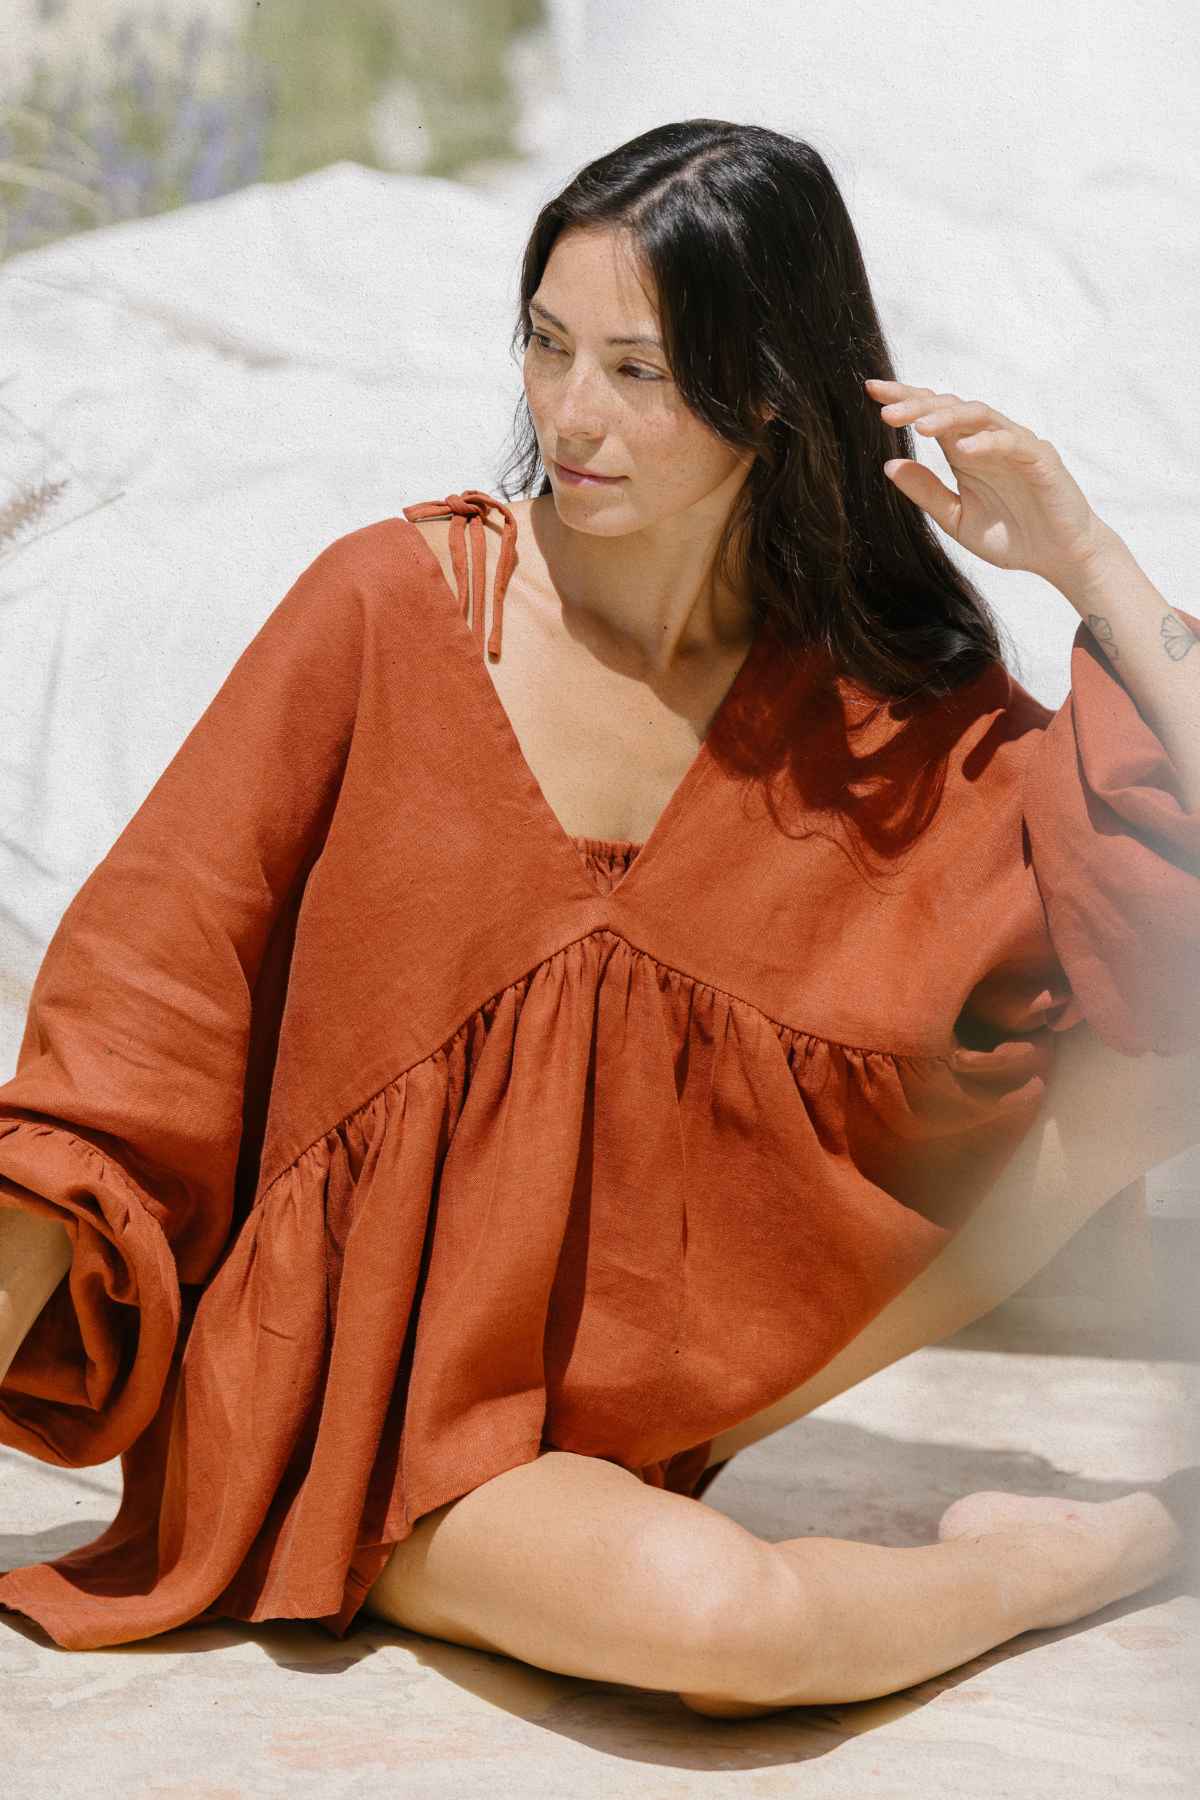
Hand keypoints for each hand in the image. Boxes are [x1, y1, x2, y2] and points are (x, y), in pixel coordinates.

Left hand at [864, 378, 1113, 587]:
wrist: (1059, 558)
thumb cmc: (1012, 536)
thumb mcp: (957, 518)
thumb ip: (926, 492)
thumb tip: (888, 465)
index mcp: (965, 452)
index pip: (931, 415)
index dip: (904, 400)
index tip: (871, 392)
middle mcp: (987, 441)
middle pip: (950, 407)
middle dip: (917, 405)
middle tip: (886, 412)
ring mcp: (1015, 445)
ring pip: (980, 416)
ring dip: (948, 419)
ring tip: (919, 427)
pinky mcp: (1040, 458)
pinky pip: (1012, 442)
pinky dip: (988, 443)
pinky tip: (964, 450)